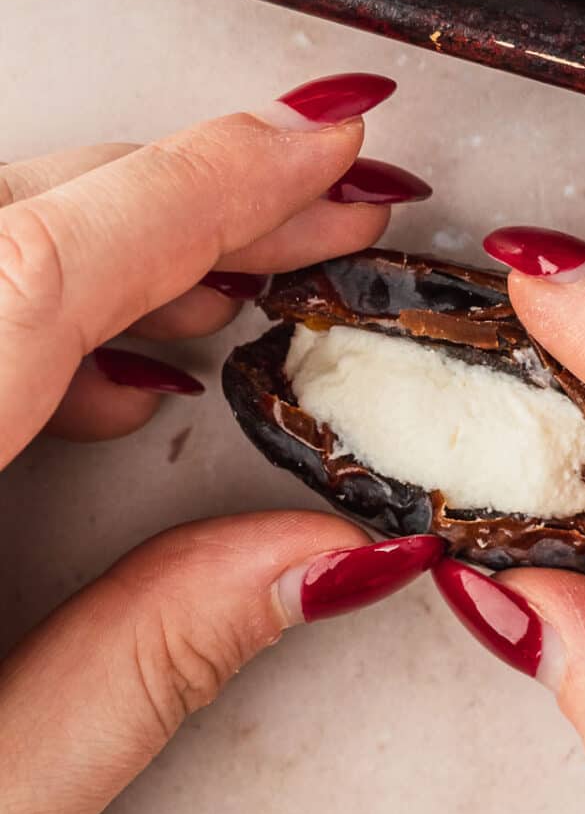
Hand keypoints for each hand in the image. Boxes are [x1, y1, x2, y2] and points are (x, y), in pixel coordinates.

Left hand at [0, 74, 443, 813]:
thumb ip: (146, 666)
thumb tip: (320, 556)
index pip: (44, 266)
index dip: (205, 182)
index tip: (323, 146)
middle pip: (4, 223)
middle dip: (185, 196)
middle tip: (322, 211)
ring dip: (110, 242)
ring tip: (236, 290)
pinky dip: (26, 304)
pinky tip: (105, 371)